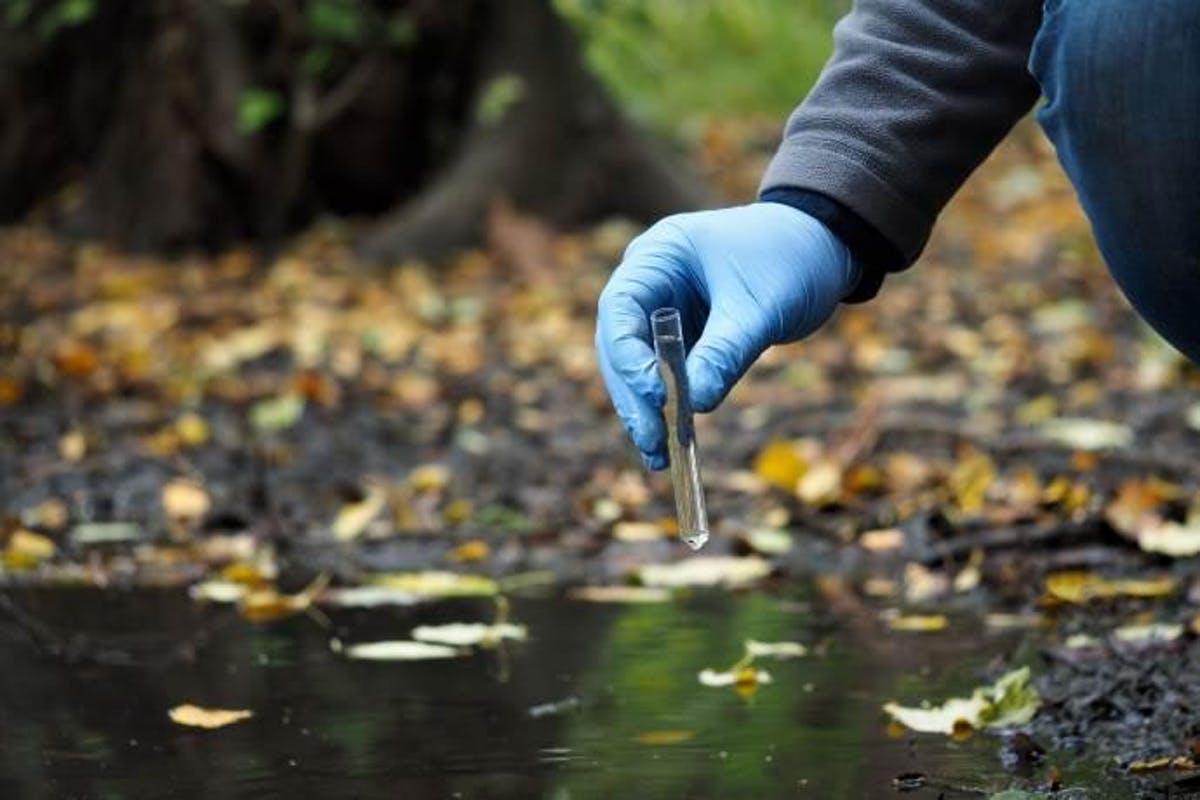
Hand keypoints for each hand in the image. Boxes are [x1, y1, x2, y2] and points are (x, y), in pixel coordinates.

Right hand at [595, 202, 858, 468]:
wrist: (824, 248)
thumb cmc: (792, 259)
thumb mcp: (760, 308)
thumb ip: (725, 353)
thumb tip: (693, 405)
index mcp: (659, 255)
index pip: (620, 307)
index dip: (628, 354)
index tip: (653, 393)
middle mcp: (650, 281)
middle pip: (620, 344)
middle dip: (633, 394)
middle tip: (651, 440)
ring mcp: (662, 310)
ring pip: (636, 366)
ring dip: (644, 410)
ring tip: (659, 457)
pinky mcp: (682, 337)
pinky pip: (663, 377)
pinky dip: (667, 408)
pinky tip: (670, 447)